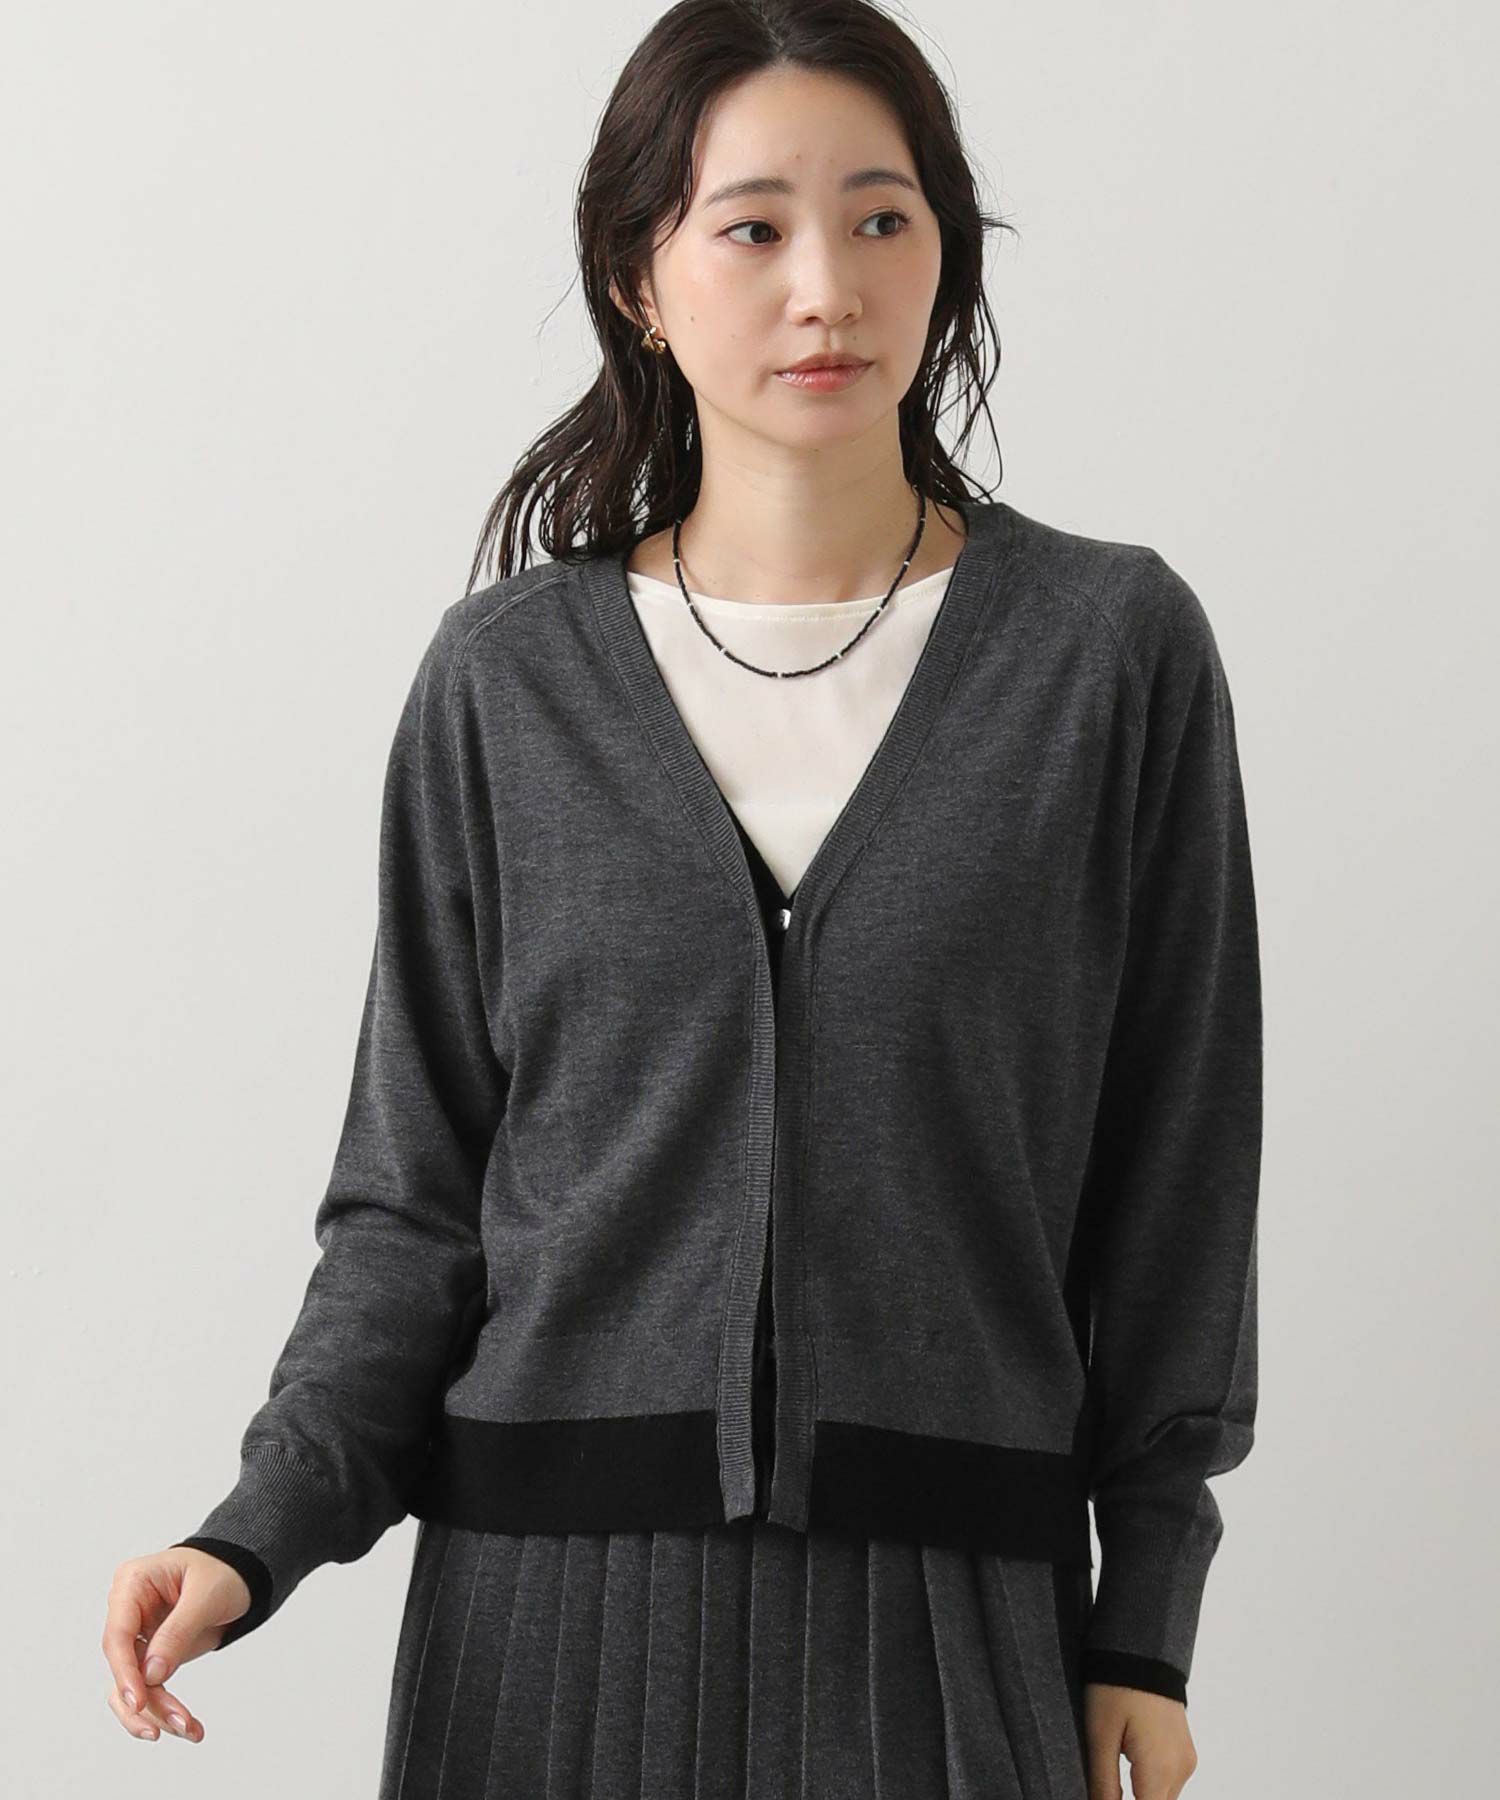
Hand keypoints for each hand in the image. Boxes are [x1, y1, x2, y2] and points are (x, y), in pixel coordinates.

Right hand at [102, 1546, 250, 1742]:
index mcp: (132, 1584)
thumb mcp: (207, 1595)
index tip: (138, 1701)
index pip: (117, 1635)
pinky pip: (149, 1690)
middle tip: (177, 1723)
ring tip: (190, 1729)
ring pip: (132, 1687)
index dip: (124, 1671)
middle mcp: (128, 1611)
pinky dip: (165, 1711)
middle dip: (148, 1701)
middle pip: (123, 1668)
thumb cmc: (223, 1570)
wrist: (242, 1575)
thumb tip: (150, 1675)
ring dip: (157, 1713)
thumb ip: (178, 1631)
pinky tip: (189, 1727)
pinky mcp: (151, 1656)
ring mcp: (138, 1636)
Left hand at [1085, 1682, 1197, 1798]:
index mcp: (1161, 1770)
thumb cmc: (1116, 1686)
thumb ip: (1103, 1786)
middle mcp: (1181, 1769)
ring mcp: (1185, 1759)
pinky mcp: (1184, 1749)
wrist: (1140, 1648)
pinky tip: (1128, 1765)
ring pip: (1162, 1798)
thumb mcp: (1099, 1737)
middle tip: (1105, 1788)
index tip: (1106, 1796)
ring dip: (1141, 1796)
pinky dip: (1149, 1784)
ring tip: (1114, 1778)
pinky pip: (1168, 1780)